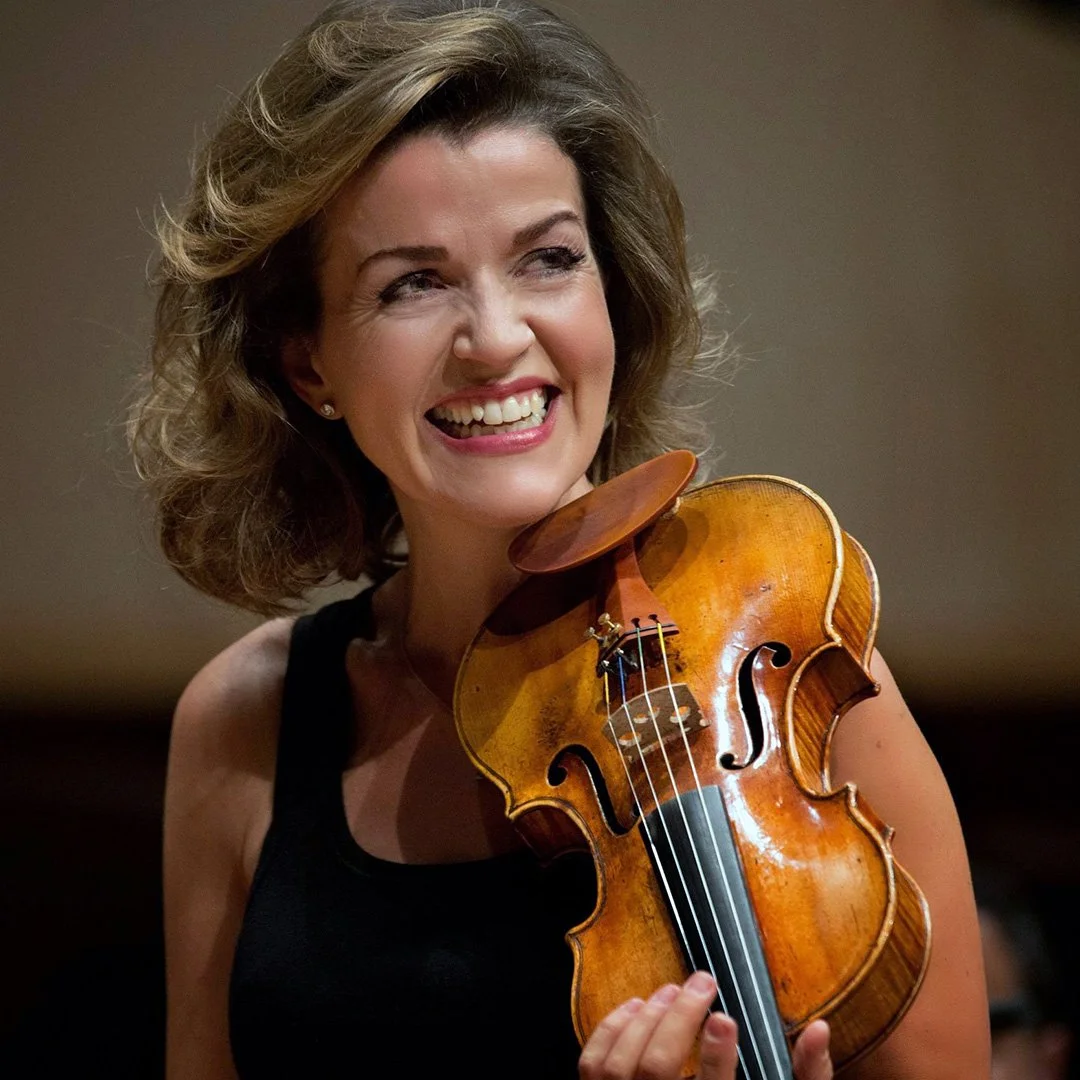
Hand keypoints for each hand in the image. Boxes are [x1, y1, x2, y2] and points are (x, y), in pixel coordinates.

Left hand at [578, 972, 832, 1079]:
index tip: (724, 1017)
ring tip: (673, 990)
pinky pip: (592, 1069)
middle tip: (704, 981)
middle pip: (658, 1070)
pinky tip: (635, 1007)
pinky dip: (610, 1030)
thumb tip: (819, 1030)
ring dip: (646, 1019)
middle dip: (679, 1018)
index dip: (717, 1058)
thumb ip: (808, 1077)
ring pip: (619, 1067)